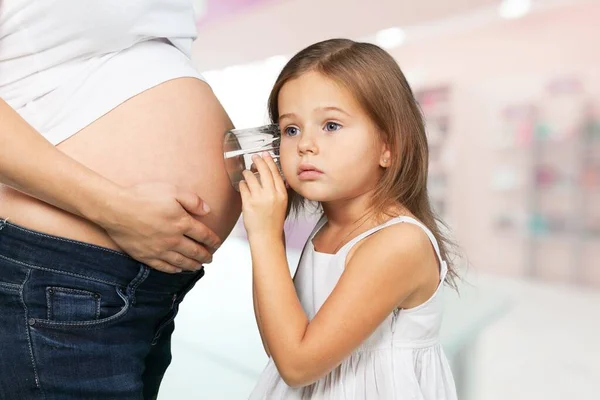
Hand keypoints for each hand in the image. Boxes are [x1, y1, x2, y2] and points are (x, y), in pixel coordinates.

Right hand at [101, 182, 221, 273]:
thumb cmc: (144, 196)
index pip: (204, 235)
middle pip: (195, 251)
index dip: (213, 240)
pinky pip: (164, 267)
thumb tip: (208, 211)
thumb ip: (193, 200)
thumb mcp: (173, 191)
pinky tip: (178, 270)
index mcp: (182, 223)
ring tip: (199, 266)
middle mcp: (174, 240)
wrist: (116, 209)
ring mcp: (160, 250)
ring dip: (193, 265)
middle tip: (210, 258)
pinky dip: (174, 270)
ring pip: (182, 262)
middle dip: (205, 255)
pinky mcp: (146, 256)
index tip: (217, 243)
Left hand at [239, 153, 286, 240]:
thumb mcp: (282, 204)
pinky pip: (243, 186)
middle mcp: (271, 194)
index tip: (265, 155)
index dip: (269, 161)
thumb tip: (278, 178)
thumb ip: (280, 190)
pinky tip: (243, 184)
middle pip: (263, 171)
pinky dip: (242, 184)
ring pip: (251, 177)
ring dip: (247, 173)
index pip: (275, 172)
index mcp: (281, 194)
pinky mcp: (248, 203)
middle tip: (254, 157)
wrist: (267, 236)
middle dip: (257, 161)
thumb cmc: (273, 222)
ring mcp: (259, 198)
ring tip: (246, 173)